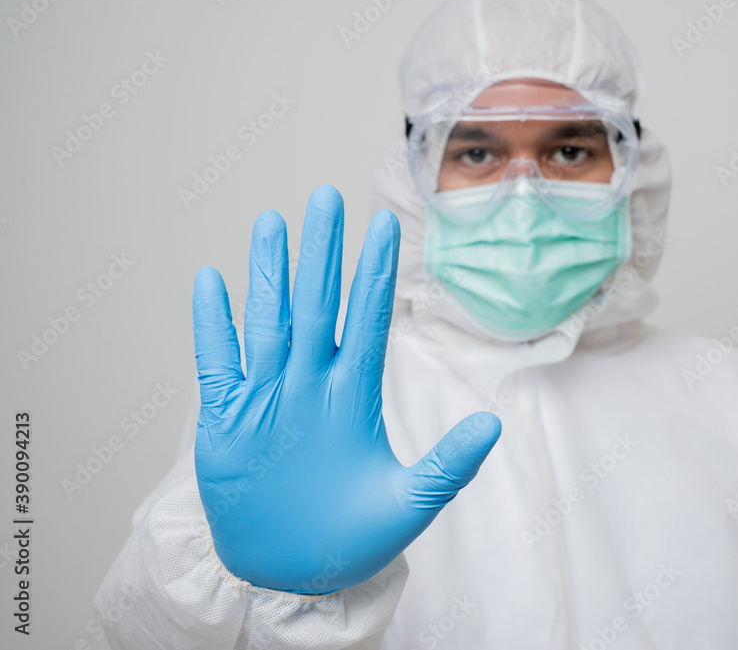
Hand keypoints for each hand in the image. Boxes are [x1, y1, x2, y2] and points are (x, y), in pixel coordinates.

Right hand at [191, 185, 500, 592]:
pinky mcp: (227, 420)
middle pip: (316, 305)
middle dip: (321, 252)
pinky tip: (211, 281)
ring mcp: (267, 398)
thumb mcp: (409, 505)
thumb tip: (492, 426)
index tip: (385, 225)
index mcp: (353, 396)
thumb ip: (448, 466)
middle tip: (326, 196)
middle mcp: (310, 384)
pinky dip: (212, 325)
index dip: (374, 273)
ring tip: (272, 222)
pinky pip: (216, 362)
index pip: (366, 320)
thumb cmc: (350, 539)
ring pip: (267, 321)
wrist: (291, 574)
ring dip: (268, 273)